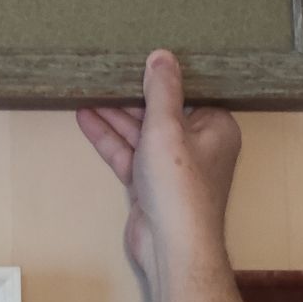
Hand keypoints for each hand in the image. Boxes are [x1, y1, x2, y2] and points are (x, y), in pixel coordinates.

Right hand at [76, 50, 240, 283]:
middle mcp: (198, 145)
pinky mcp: (151, 185)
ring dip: (115, 115)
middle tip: (105, 70)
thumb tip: (162, 55)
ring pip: (141, 133)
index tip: (139, 57)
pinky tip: (86, 118)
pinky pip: (129, 154)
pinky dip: (110, 138)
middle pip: (161, 112)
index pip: (189, 93)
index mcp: (216, 127)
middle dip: (131, 95)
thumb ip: (162, 90)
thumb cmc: (179, 186)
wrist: (172, 246)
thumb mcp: (167, 127)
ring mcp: (173, 167)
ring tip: (86, 89)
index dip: (163, 77)